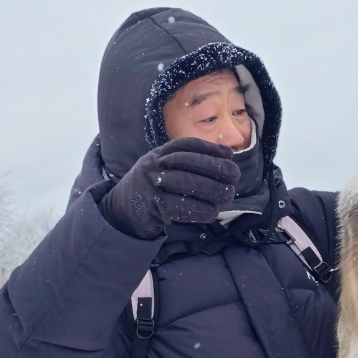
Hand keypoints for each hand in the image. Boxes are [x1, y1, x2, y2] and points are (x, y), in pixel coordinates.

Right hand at [100, 138, 239, 238]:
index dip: (208, 148)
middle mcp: (152, 165)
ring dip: (211, 190)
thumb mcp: (165, 169)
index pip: (185, 145)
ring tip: (227, 195)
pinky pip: (179, 207)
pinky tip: (211, 212)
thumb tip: (226, 157)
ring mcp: (150, 185)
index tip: (229, 154)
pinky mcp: (151, 206)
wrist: (123, 211)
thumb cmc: (153, 189)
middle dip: (215, 168)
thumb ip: (189, 164)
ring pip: (185, 184)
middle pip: (188, 163)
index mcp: (158, 154)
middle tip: (234, 176)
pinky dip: (199, 210)